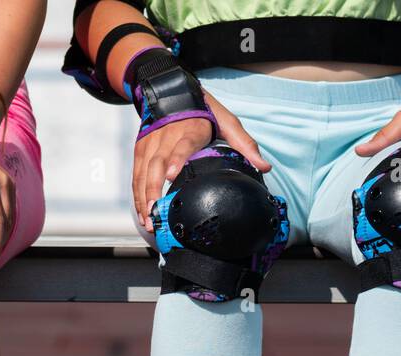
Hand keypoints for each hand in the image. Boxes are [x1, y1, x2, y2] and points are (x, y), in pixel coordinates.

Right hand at [132, 91, 271, 232]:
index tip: (172, 175)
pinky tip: (142, 214)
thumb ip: (244, 144)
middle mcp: (166, 136)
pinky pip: (137, 176)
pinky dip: (137, 196)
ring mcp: (151, 144)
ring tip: (149, 221)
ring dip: (143, 199)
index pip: (182, 145)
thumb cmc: (202, 109)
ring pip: (143, 174)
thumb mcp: (227, 121)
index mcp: (190, 129)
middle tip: (156, 215)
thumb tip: (264, 167)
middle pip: (157, 165)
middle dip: (154, 192)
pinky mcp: (140, 150)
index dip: (176, 159)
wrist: (172, 89)